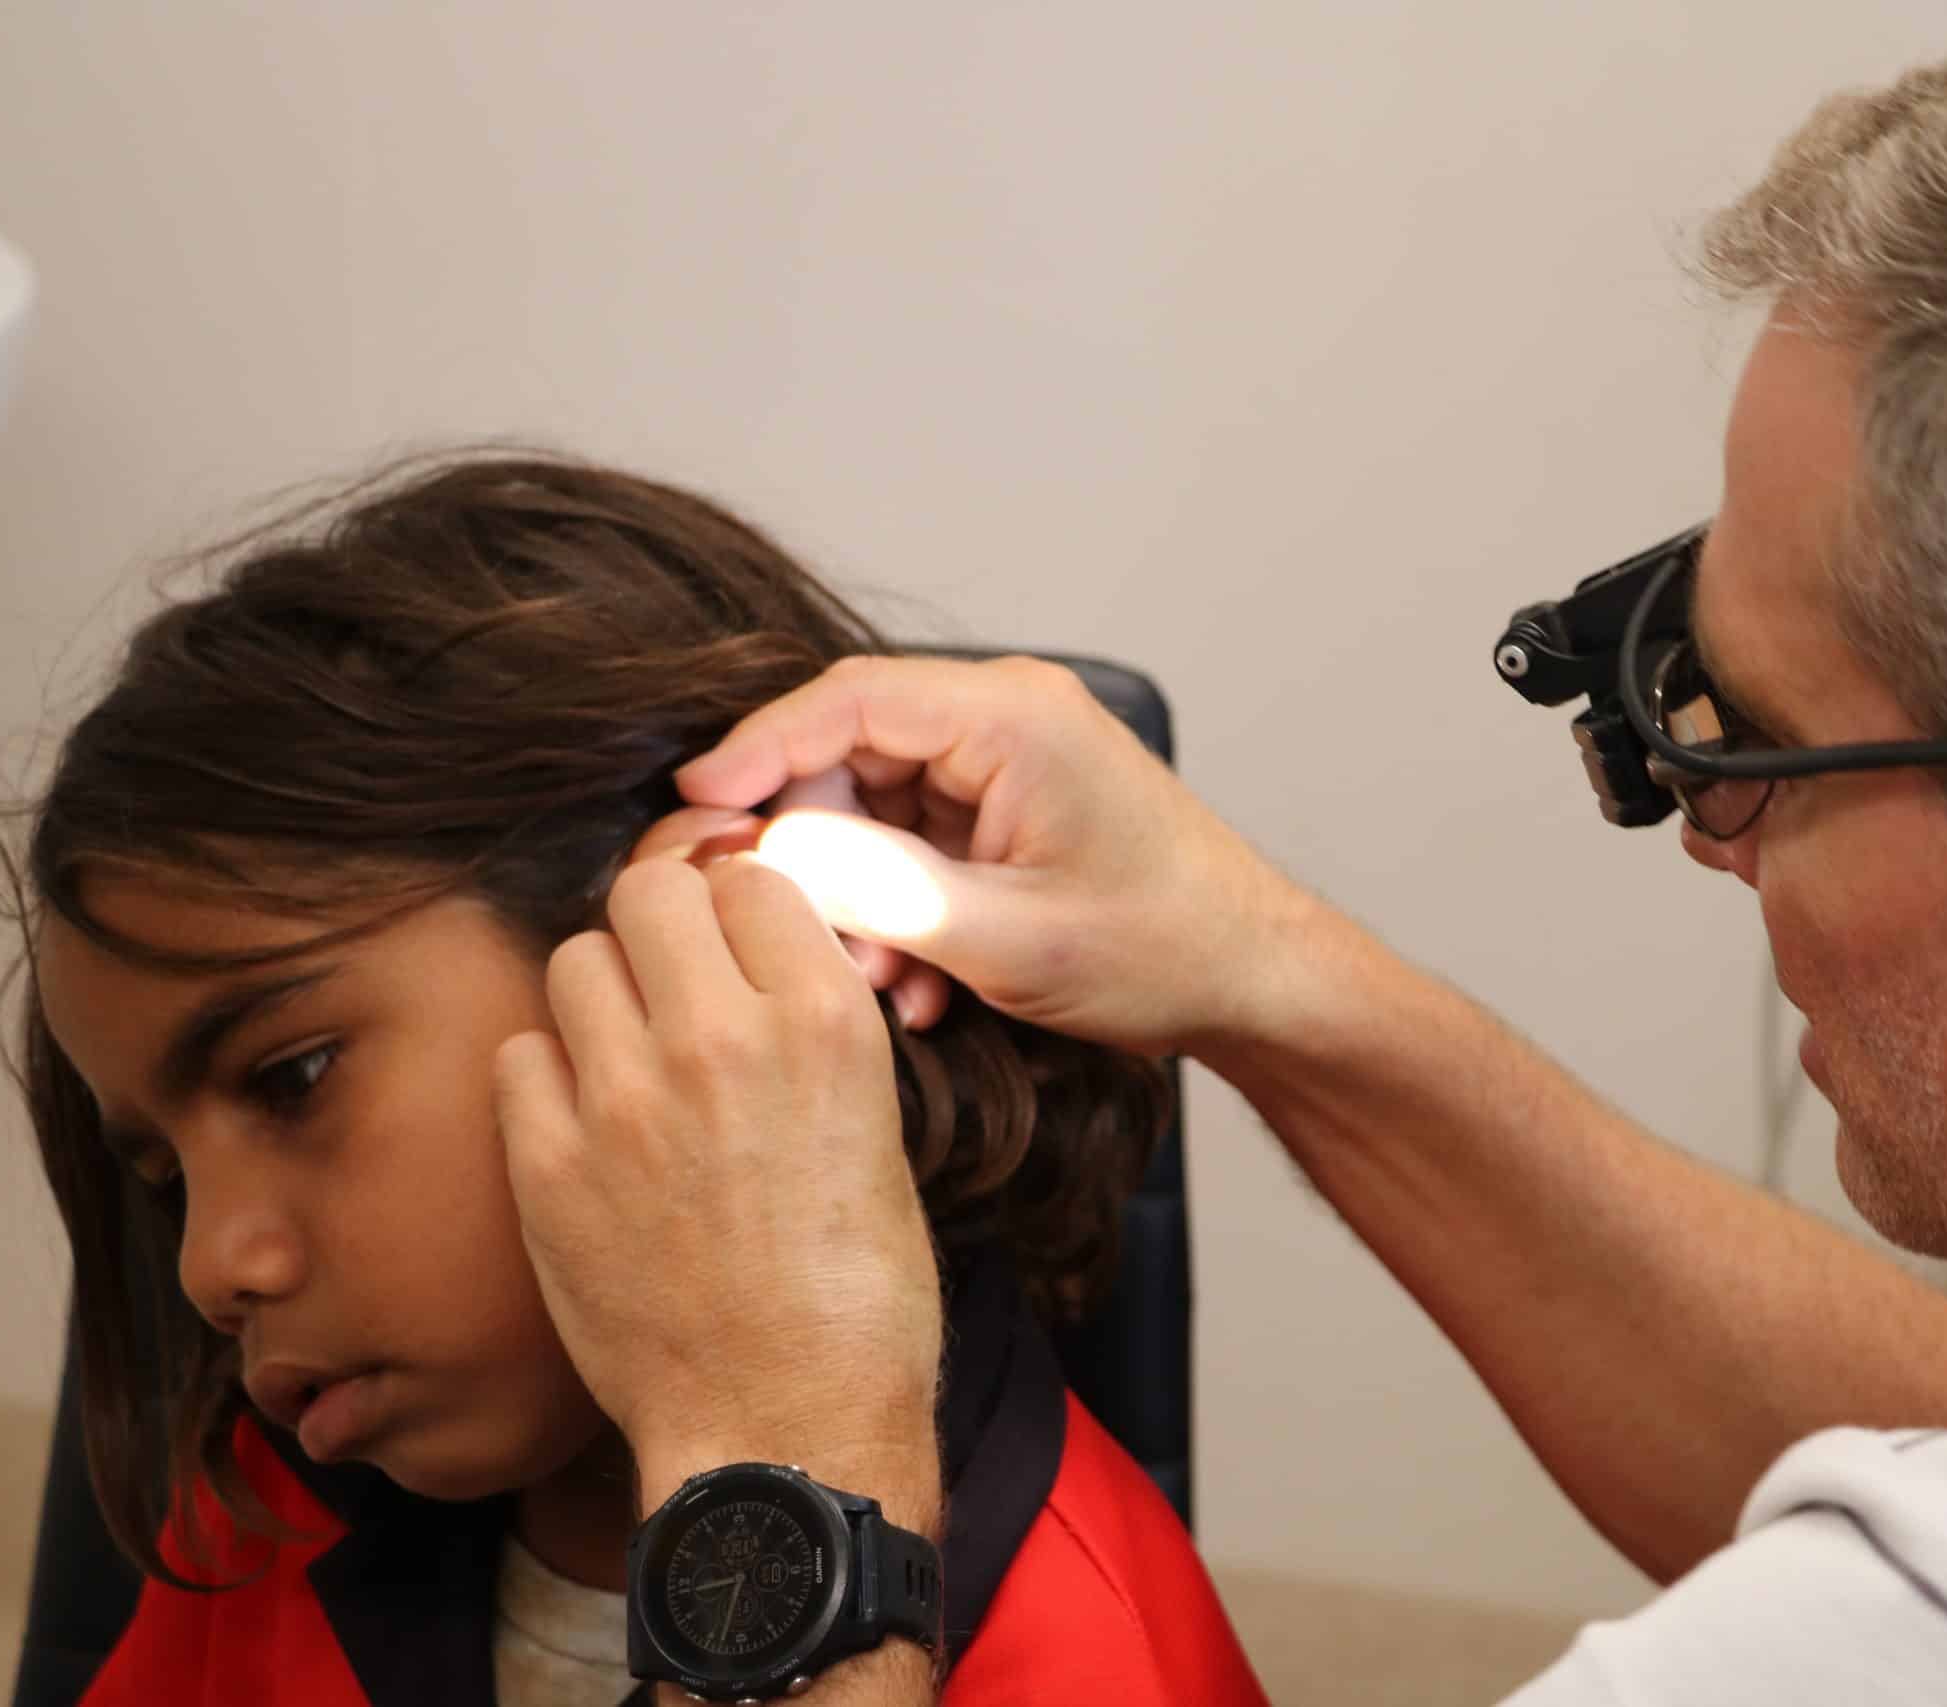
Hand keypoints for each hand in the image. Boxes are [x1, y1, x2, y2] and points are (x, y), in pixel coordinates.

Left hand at [493, 854, 943, 1481]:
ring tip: (629, 1060)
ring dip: (602, 997)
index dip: (739, 911)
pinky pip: (519, 1056)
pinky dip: (549, 1079)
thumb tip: (752, 971)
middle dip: (661, 926)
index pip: (751, 877)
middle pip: (649, 891)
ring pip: (575, 960)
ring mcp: (625, 1098)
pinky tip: (586, 1126)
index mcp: (824, 1021)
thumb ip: (807, 1033)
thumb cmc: (857, 1296)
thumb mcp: (876, 1129)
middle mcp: (722, 1037)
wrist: (788, 1422)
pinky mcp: (548, 1163)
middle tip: (672, 982)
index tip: (737, 948)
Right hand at [670, 654, 1314, 1057]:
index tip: (693, 806)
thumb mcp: (1008, 936)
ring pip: (875, 808)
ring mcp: (1008, 761)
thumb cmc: (1163, 950)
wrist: (1254, 980)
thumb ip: (882, 891)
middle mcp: (1007, 717)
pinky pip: (915, 842)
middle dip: (814, 852)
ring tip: (883, 983)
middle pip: (847, 753)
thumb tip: (769, 857)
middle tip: (797, 936)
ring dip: (860, 899)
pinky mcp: (1009, 808)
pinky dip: (901, 909)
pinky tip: (919, 985)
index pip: (846, 700)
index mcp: (1013, 716)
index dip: (756, 749)